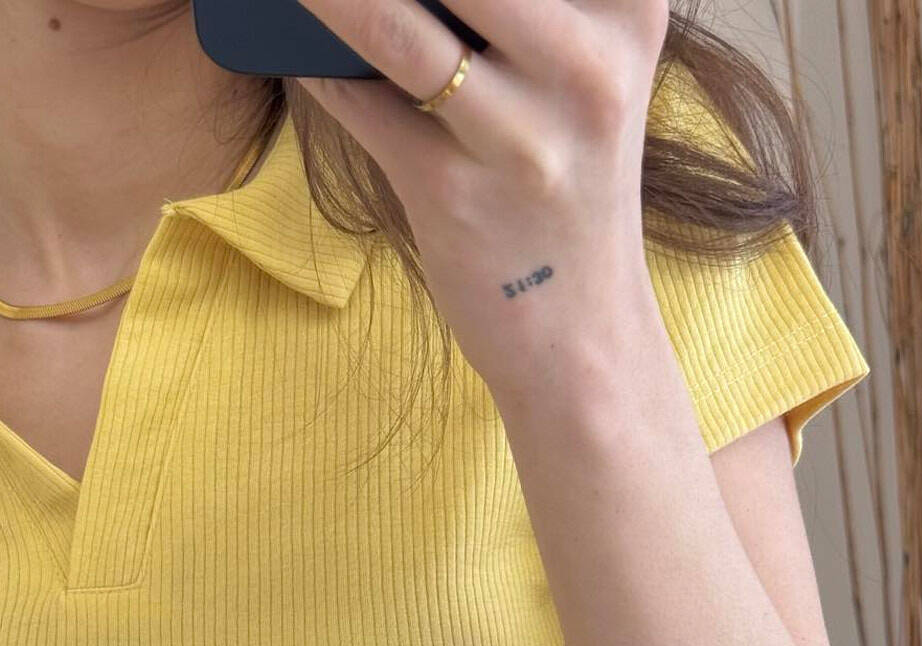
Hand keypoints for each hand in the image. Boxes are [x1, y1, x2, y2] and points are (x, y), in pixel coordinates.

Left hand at [295, 0, 668, 402]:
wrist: (579, 336)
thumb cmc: (564, 186)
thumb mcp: (584, 70)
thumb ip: (534, 7)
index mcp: (628, 8)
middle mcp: (588, 62)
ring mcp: (523, 134)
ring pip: (392, 17)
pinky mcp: (454, 195)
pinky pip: (358, 100)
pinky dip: (313, 63)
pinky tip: (293, 40)